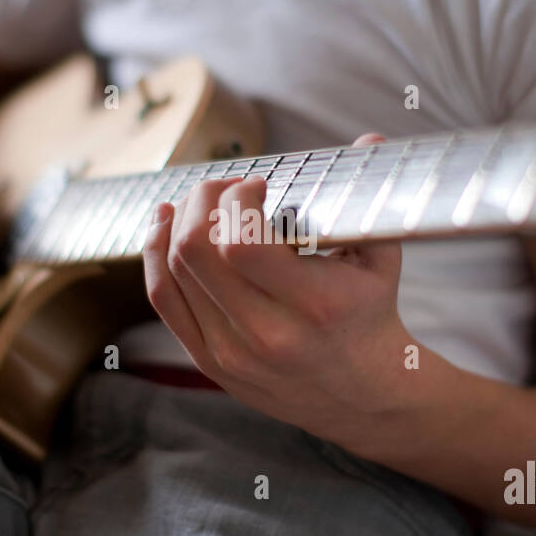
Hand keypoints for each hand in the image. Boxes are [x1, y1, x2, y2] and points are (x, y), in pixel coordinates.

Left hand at [142, 134, 415, 443]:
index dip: (236, 200)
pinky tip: (166, 226)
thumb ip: (368, 198)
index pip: (241, 243)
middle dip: (204, 200)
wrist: (364, 397)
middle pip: (197, 251)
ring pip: (174, 272)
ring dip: (179, 221)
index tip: (257, 184)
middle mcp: (266, 334)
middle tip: (225, 186)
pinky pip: (164, 299)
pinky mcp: (210, 363)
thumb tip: (372, 139)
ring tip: (201, 201)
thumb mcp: (380, 259)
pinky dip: (156, 255)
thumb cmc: (371, 317)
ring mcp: (232, 353)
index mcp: (314, 306)